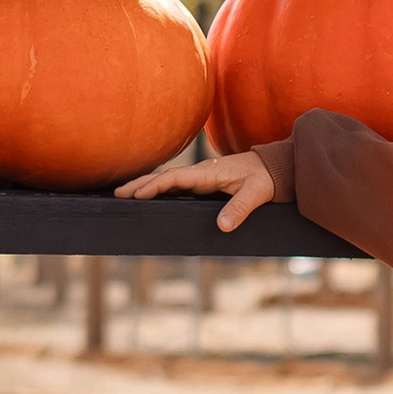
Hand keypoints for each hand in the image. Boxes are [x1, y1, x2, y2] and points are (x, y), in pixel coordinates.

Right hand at [116, 146, 291, 229]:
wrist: (276, 167)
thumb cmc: (266, 178)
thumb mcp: (256, 193)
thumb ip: (240, 209)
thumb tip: (222, 226)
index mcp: (209, 173)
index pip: (175, 178)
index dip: (154, 186)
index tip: (136, 194)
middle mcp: (201, 173)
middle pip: (164, 177)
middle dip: (140, 184)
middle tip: (117, 194)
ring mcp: (201, 178)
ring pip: (168, 181)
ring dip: (146, 186)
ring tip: (124, 196)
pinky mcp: (205, 184)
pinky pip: (177, 186)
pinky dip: (160, 189)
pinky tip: (149, 197)